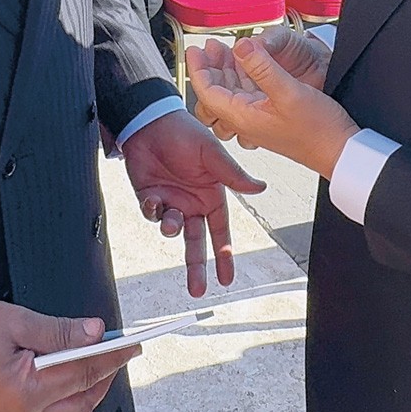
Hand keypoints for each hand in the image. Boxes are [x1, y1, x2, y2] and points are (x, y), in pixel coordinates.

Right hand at [0, 298, 136, 411]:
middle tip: (119, 355)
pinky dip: (55, 403)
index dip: (111, 358)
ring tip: (93, 367)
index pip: (83, 374)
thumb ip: (57, 330)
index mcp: (25, 391)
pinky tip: (58, 382)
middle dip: (102, 380)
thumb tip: (94, 332)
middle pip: (77, 404)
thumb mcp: (10, 320)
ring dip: (81, 394)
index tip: (133, 345)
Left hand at [121, 110, 264, 296]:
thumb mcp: (212, 154)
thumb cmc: (185, 133)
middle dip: (197, 266)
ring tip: (172, 220)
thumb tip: (261, 188)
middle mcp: (192, 202)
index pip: (221, 232)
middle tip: (197, 290)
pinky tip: (153, 200)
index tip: (227, 279)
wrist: (150, 122)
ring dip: (172, 228)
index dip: (224, 255)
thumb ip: (234, 175)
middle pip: (197, 242)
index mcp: (212, 195)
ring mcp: (170, 201)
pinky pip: (151, 215)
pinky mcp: (149, 196)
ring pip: (172, 229)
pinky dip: (152, 212)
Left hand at [188, 35, 358, 179]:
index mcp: (244, 116)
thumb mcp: (290, 92)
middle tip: (210, 45)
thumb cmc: (319, 130)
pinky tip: (248, 63)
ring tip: (225, 49)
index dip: (198, 69)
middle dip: (210, 67)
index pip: (208, 92)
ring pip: (231, 92)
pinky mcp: (270, 116)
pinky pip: (247, 94)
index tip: (194, 49)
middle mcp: (247, 119)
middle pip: (215, 92)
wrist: (341, 152)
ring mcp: (258, 118)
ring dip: (225, 70)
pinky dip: (242, 77)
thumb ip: (264, 68)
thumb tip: (242, 45)